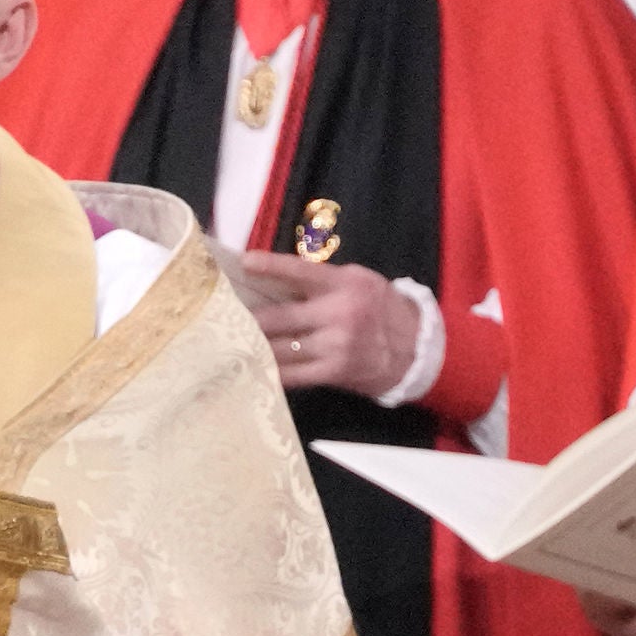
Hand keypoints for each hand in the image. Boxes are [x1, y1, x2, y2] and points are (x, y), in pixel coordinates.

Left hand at [223, 253, 419, 398]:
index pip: (302, 271)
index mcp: (344, 284)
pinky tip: (248, 369)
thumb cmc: (379, 310)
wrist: (415, 348)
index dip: (272, 266)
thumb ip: (321, 282)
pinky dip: (268, 371)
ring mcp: (335, 345)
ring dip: (251, 347)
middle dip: (248, 319)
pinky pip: (290, 374)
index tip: (245, 262)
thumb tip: (274, 281)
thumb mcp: (358, 283)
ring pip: (279, 348)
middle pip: (278, 317)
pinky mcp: (333, 371)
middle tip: (220, 318)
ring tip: (226, 344)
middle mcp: (339, 313)